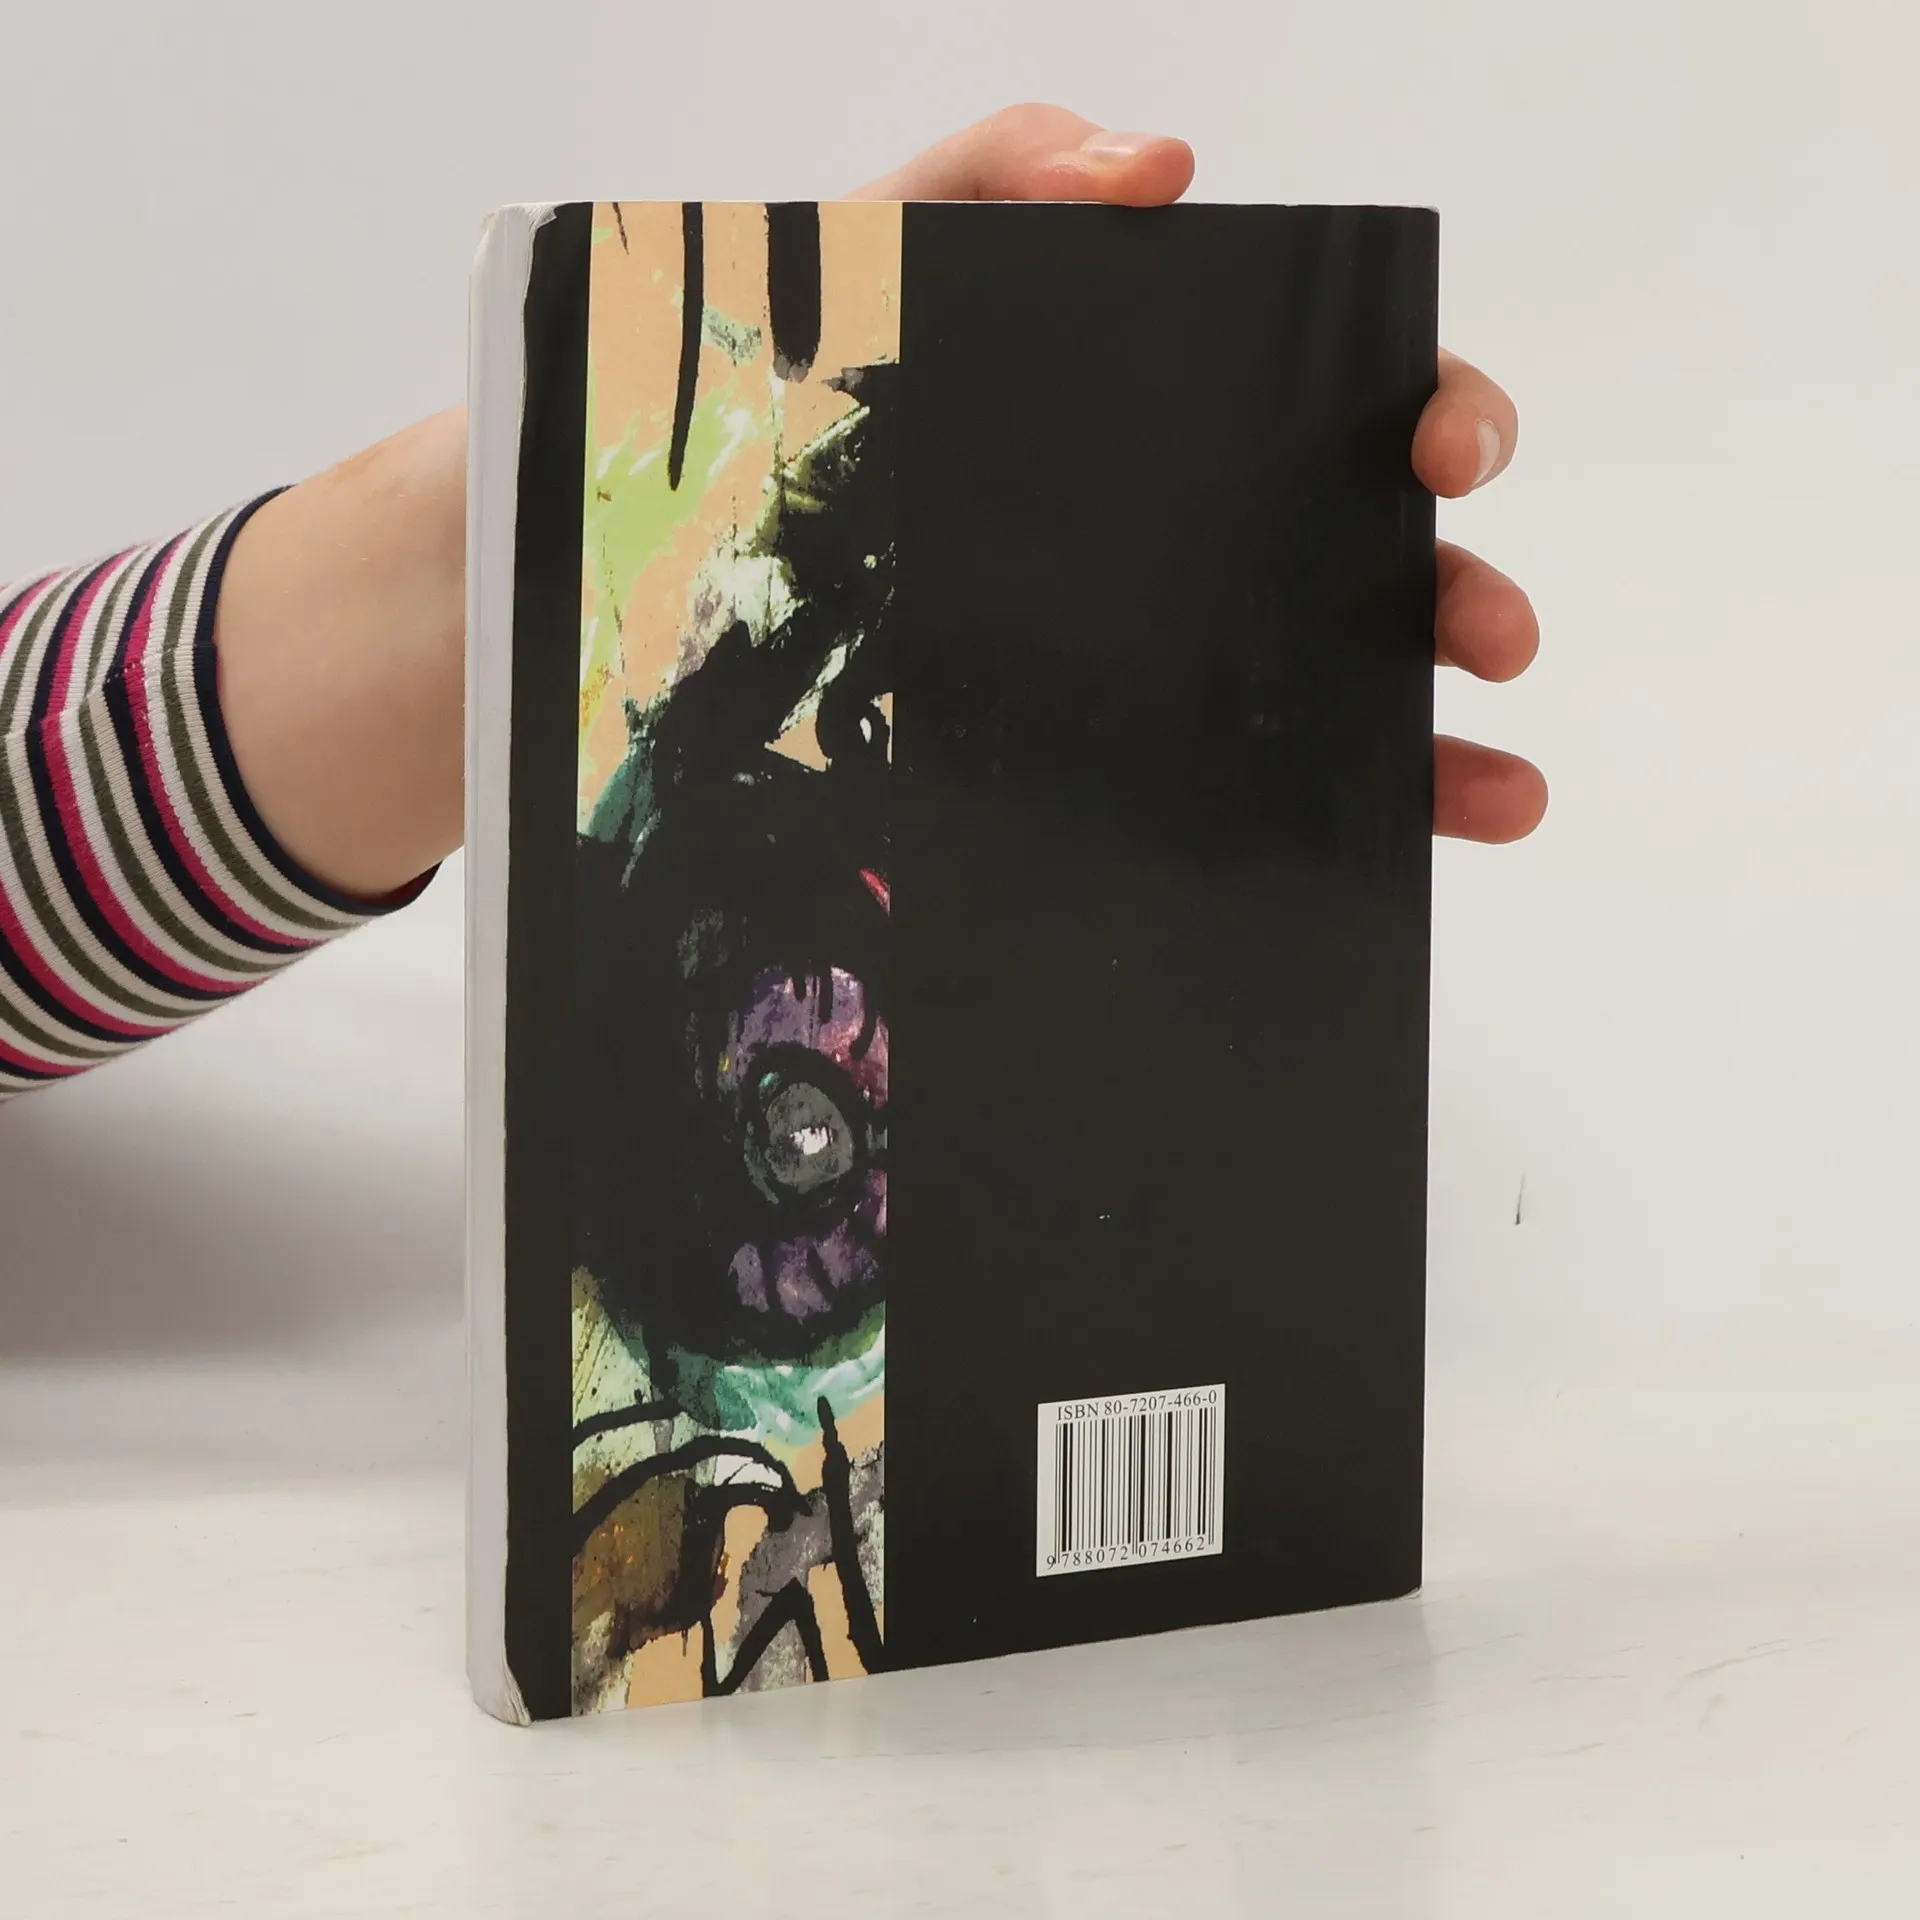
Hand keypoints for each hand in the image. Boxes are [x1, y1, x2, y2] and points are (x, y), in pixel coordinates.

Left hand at [853, 105, 1546, 845]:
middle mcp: (1199, 536)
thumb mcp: (880, 262)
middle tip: (1488, 630)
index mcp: (1180, 412)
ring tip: (1502, 788)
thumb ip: (998, 173)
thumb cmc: (790, 412)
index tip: (1445, 447)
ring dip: (1444, 738)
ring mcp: (1166, 656)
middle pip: (1376, 552)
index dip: (1434, 407)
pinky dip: (1348, 824)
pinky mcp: (1120, 761)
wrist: (693, 579)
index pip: (1349, 398)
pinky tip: (1409, 851)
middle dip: (1461, 586)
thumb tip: (1156, 167)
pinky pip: (1255, 797)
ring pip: (1343, 690)